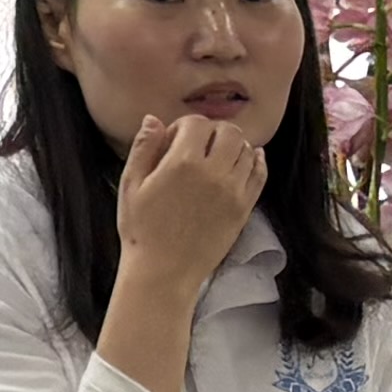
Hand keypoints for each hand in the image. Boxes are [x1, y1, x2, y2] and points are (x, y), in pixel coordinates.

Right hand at [115, 110, 265, 300]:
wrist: (163, 271)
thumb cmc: (141, 229)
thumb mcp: (130, 185)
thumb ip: (143, 148)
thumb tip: (153, 119)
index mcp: (182, 163)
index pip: (197, 123)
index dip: (184, 126)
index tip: (174, 141)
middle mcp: (214, 173)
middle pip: (228, 132)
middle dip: (213, 132)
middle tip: (198, 146)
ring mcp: (233, 191)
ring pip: (247, 150)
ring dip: (233, 146)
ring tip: (217, 157)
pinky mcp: (244, 208)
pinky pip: (260, 174)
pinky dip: (256, 162)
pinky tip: (246, 160)